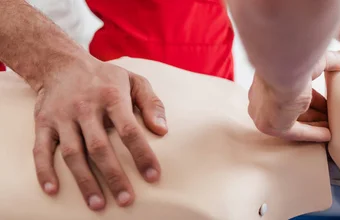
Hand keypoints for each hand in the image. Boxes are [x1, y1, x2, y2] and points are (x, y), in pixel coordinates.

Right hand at [31, 58, 167, 210]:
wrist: (61, 63)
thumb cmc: (106, 78)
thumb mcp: (134, 81)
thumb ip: (152, 103)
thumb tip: (162, 130)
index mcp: (112, 98)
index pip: (129, 130)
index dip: (141, 155)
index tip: (153, 176)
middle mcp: (86, 108)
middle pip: (99, 147)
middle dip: (114, 176)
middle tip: (126, 200)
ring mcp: (63, 117)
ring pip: (73, 153)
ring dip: (84, 181)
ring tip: (98, 205)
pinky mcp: (43, 123)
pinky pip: (41, 149)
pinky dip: (44, 170)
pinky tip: (53, 190)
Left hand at [248, 49, 339, 141]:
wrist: (283, 68)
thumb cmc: (294, 59)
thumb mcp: (316, 61)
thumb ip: (331, 60)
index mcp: (266, 81)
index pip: (290, 93)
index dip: (311, 97)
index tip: (325, 101)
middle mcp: (261, 99)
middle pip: (292, 109)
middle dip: (313, 113)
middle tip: (330, 114)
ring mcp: (265, 114)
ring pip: (294, 122)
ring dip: (314, 124)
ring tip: (333, 124)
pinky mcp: (272, 126)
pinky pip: (296, 133)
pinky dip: (313, 133)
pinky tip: (328, 134)